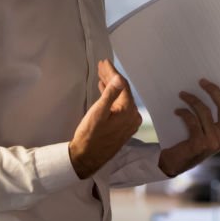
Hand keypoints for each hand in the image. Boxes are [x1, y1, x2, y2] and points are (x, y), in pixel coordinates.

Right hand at [68, 59, 141, 178]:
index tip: (104, 62)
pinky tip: (104, 90)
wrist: (87, 158)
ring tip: (101, 75)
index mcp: (128, 111)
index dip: (112, 72)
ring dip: (111, 86)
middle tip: (101, 66)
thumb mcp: (98, 112)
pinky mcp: (122, 127)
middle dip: (111, 77)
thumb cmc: (90, 135)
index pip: (122, 85)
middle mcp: (132, 116)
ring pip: (120, 98)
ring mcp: (128, 122)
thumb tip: (119, 78)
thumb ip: (110, 94)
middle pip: (122, 91)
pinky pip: (119, 106)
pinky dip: (111, 97)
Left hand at [157, 77, 219, 176]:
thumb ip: (218, 117)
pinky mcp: (200, 143)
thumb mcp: (211, 131)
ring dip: (192, 100)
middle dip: (214, 90)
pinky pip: (192, 120)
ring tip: (182, 94)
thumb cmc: (194, 141)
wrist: (177, 163)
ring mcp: (214, 142)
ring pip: (205, 111)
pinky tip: (177, 111)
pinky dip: (183, 112)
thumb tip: (215, 89)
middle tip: (202, 81)